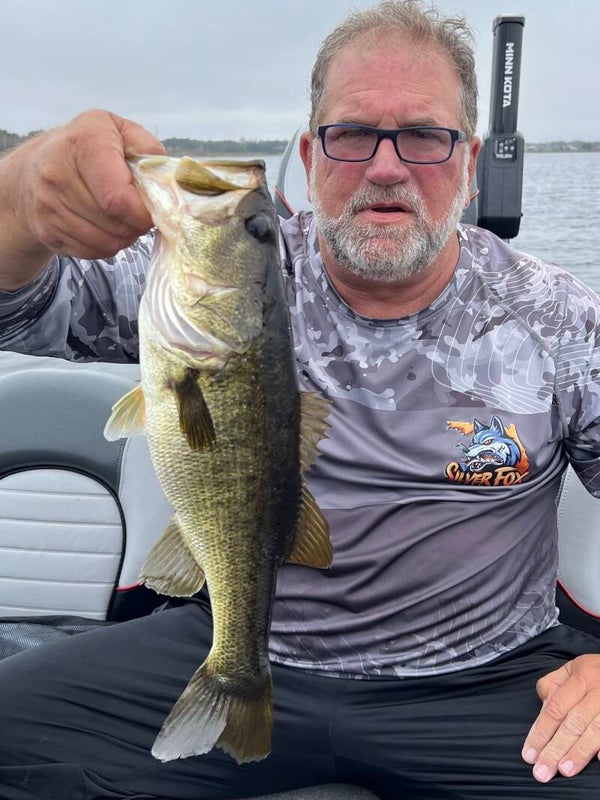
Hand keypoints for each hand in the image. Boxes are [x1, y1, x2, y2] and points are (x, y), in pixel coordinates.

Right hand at [0, 109, 164, 286]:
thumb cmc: (87, 147)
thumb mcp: (119, 130)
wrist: (34, 166)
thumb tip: (165, 181)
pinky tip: (104, 226)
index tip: (150, 210)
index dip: (141, 212)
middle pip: (115, 224)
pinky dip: (106, 245)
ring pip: (106, 242)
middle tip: (136, 212)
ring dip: (123, 237)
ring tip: (121, 218)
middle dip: (135, 224)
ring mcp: (48, 206)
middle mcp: (57, 174)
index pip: (117, 197)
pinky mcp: (46, 231)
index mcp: (83, 144)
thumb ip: (147, 148)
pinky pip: (92, 252)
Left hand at [522, 654, 599, 781]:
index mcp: (581, 677)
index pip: (555, 709)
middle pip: (573, 723)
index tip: (529, 754)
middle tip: (542, 771)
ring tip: (564, 770)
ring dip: (579, 753)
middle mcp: (598, 691)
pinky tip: (599, 761)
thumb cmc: (596, 671)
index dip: (540, 732)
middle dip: (556, 748)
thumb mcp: (572, 668)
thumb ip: (553, 686)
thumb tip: (542, 710)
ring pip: (595, 731)